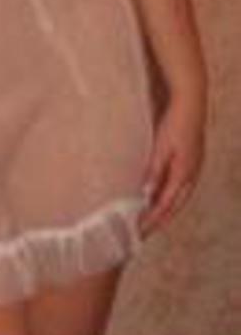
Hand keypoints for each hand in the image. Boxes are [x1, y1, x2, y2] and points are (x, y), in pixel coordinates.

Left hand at [139, 91, 205, 235]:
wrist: (191, 102)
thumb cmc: (175, 123)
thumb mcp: (161, 147)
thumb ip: (155, 170)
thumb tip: (147, 192)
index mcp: (184, 173)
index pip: (166, 204)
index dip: (153, 219)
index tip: (140, 230)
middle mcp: (192, 174)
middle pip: (175, 205)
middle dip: (160, 219)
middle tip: (145, 231)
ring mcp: (194, 168)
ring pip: (180, 197)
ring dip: (166, 209)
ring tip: (152, 219)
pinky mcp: (192, 161)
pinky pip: (181, 186)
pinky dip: (171, 196)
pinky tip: (162, 196)